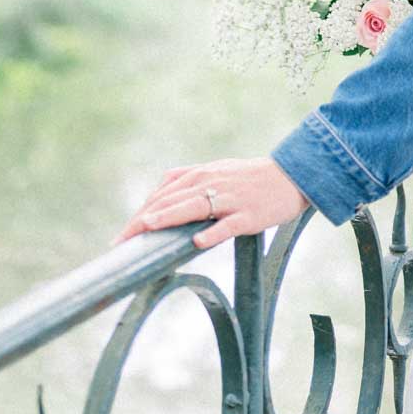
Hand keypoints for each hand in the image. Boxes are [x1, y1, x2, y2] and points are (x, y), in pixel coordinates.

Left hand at [112, 156, 312, 250]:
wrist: (291, 176)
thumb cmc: (250, 178)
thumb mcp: (218, 172)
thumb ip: (189, 181)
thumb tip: (160, 197)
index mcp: (202, 174)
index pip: (163, 194)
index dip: (141, 214)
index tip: (122, 235)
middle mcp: (212, 182)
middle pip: (172, 201)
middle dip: (143, 221)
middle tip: (121, 242)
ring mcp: (230, 199)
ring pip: (195, 206)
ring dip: (169, 217)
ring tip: (147, 228)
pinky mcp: (249, 214)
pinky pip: (228, 224)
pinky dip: (213, 232)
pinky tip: (199, 241)